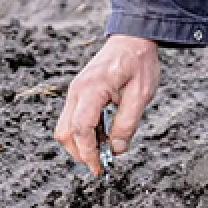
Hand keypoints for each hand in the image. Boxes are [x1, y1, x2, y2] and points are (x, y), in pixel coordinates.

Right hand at [53, 35, 160, 176]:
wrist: (133, 38)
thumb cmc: (139, 62)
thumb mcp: (141, 95)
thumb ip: (127, 123)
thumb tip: (117, 150)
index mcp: (92, 89)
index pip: (81, 128)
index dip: (89, 153)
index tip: (100, 168)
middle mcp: (77, 91)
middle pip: (65, 132)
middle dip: (80, 153)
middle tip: (102, 164)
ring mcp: (75, 92)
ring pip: (66, 127)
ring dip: (82, 144)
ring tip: (106, 149)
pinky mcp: (79, 93)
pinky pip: (74, 119)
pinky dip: (84, 133)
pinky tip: (103, 135)